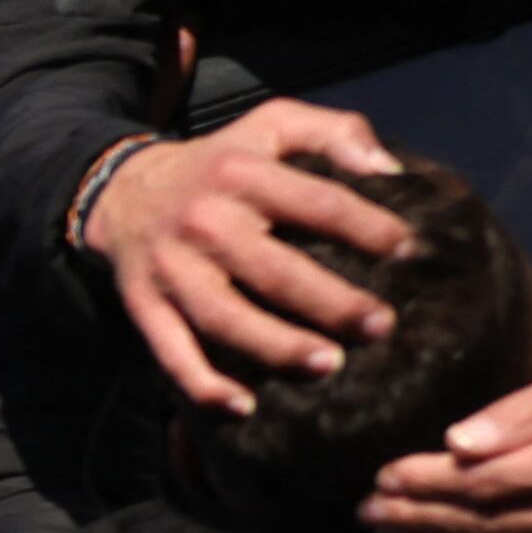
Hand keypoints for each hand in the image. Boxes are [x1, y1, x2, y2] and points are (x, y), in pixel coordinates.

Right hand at [76, 98, 415, 411]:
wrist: (124, 192)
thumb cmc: (221, 165)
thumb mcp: (272, 124)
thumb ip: (335, 131)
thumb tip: (389, 169)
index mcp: (240, 172)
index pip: (314, 201)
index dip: (364, 226)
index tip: (406, 250)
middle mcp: (203, 221)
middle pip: (273, 269)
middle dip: (331, 301)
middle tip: (381, 325)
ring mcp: (171, 270)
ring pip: (224, 318)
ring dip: (277, 347)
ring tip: (327, 366)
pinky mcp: (145, 308)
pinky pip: (172, 354)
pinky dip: (204, 386)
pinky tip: (244, 408)